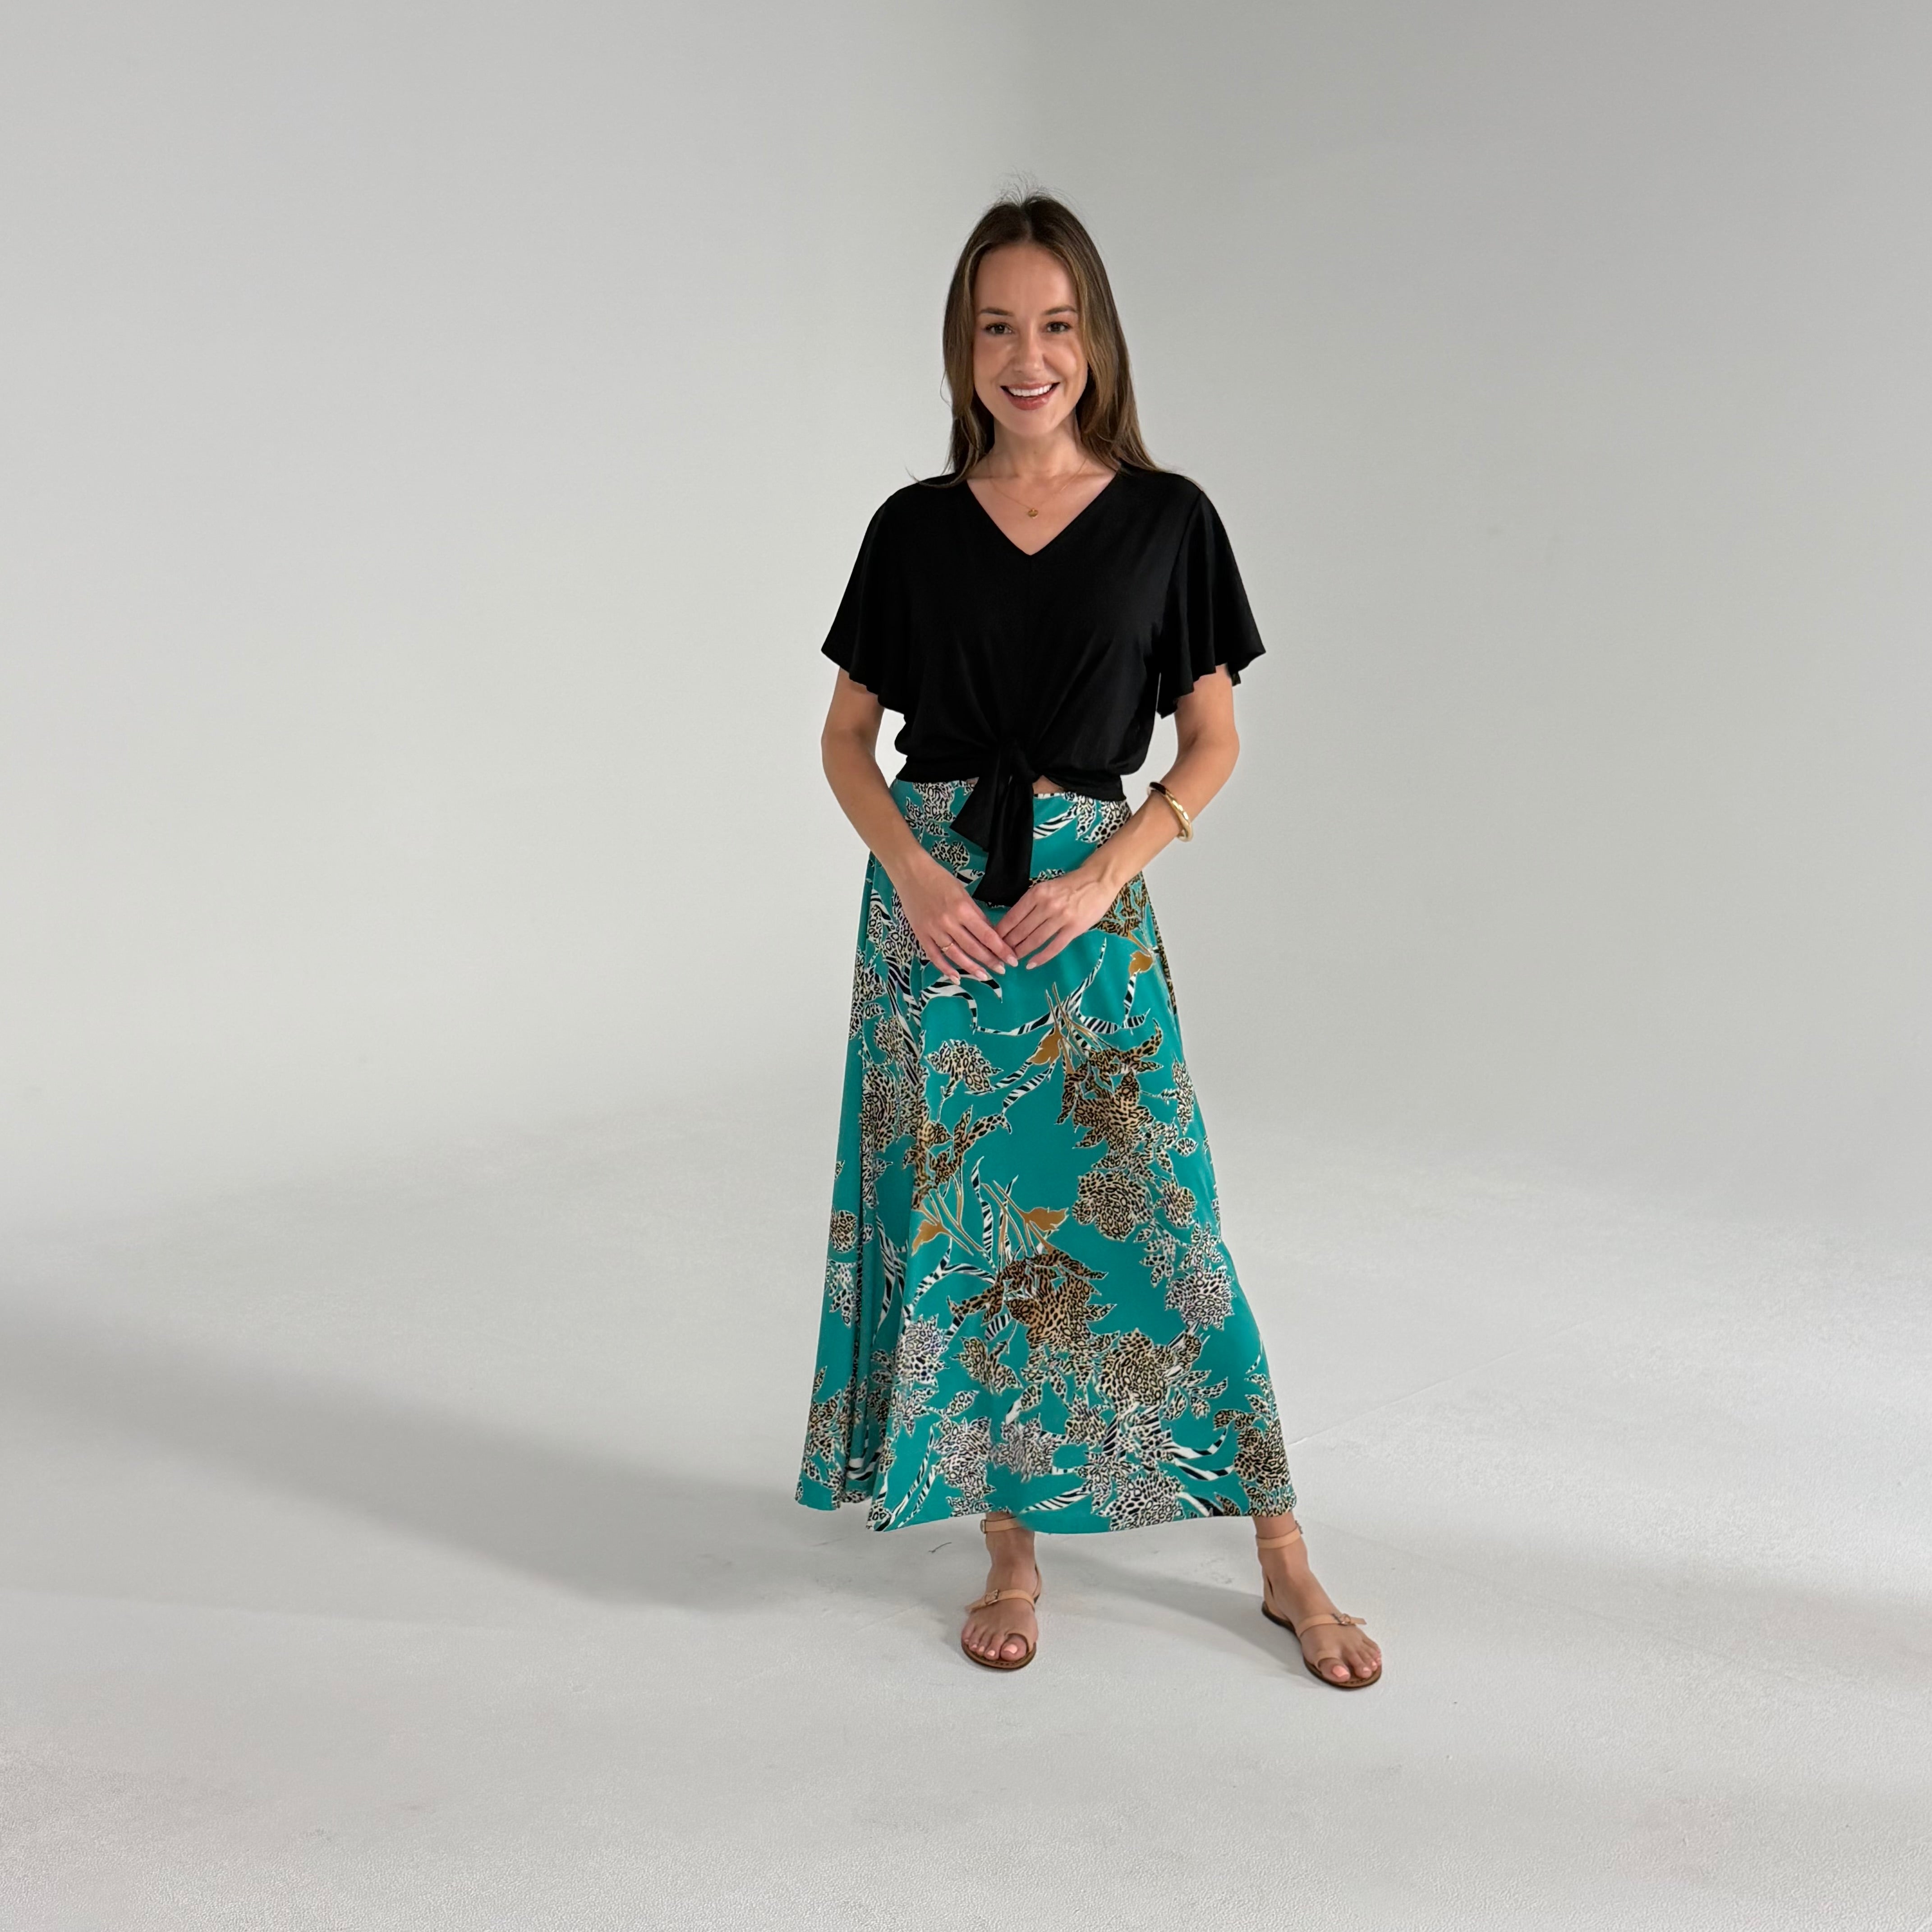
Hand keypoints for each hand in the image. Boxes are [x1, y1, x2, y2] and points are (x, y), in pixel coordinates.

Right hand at [894, 854, 1020, 981]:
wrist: (911, 874)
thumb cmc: (940, 879)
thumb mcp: (963, 893)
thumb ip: (976, 914)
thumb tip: (990, 934)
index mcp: (963, 909)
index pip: (986, 935)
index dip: (1001, 949)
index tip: (1012, 959)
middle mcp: (949, 922)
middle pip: (973, 947)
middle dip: (990, 961)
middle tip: (1002, 970)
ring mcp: (933, 930)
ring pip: (956, 955)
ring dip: (971, 968)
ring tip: (984, 976)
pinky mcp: (921, 935)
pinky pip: (935, 956)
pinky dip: (945, 969)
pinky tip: (956, 977)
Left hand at [996, 862, 1121, 969]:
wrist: (1098, 880)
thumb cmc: (1070, 885)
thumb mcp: (1046, 887)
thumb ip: (1032, 903)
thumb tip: (1014, 922)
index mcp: (1036, 893)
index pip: (1013, 916)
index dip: (1001, 931)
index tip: (993, 941)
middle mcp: (1046, 905)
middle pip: (1021, 930)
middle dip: (1008, 945)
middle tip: (1001, 954)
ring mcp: (1061, 918)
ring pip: (1035, 939)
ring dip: (1022, 951)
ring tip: (1013, 959)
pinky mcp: (1074, 928)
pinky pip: (1054, 947)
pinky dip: (1041, 957)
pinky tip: (1031, 964)